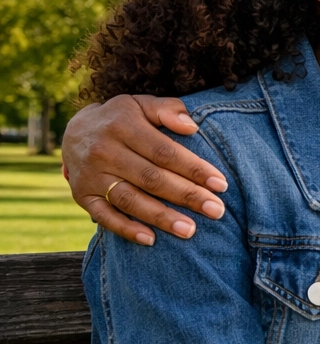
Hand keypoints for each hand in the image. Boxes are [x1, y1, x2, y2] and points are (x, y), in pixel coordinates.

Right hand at [62, 95, 227, 245]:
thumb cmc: (121, 118)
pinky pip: (104, 216)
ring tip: (190, 230)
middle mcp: (105, 151)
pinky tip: (151, 239)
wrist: (73, 131)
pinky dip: (126, 229)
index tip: (221, 184)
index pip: (164, 152)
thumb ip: (167, 109)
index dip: (194, 169)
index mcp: (123, 125)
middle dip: (187, 196)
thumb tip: (192, 126)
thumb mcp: (141, 104)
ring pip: (130, 200)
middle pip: (151, 178)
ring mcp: (91, 176)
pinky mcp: (82, 195)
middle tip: (216, 210)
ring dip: (161, 217)